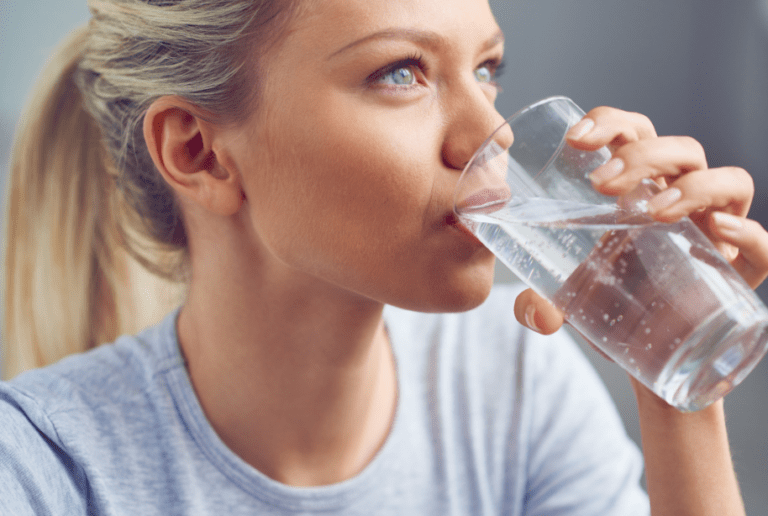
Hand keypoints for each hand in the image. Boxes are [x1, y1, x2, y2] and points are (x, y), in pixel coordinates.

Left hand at [514, 106, 767, 334]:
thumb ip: (541, 303)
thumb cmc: (613, 308)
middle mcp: (684, 201)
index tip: (576, 140)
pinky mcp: (740, 273)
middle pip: (680, 150)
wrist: (651, 359)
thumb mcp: (570, 299)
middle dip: (642, 155)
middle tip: (601, 186)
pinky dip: (748, 233)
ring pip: (730, 181)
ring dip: (694, 186)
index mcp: (640, 190)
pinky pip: (762, 246)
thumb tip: (535, 315)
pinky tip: (717, 231)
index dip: (611, 123)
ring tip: (654, 211)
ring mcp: (717, 233)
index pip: (634, 134)